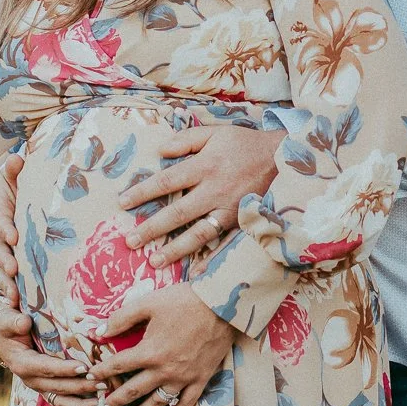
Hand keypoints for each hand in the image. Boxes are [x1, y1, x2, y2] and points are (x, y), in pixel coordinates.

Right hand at [0, 152, 25, 294]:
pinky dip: (10, 289)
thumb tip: (17, 158)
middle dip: (4, 260)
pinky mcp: (9, 260)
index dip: (4, 227)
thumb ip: (15, 169)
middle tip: (15, 270)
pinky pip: (5, 276)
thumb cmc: (21, 182)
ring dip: (5, 281)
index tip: (14, 237)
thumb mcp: (17, 174)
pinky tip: (19, 304)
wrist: (21, 194)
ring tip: (15, 296)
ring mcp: (0, 247)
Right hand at [0, 322, 100, 405]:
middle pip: (59, 386)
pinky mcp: (45, 388)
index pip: (47, 368)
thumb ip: (15, 322)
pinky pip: (62, 401)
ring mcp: (39, 386)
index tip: (84, 367)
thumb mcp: (6, 321)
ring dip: (82, 402)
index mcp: (22, 364)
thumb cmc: (6, 326)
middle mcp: (31, 379)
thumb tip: (24, 322)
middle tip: (104, 382)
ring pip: (62, 399)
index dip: (65, 369)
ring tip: (103, 401)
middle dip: (81, 386)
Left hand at [88, 285, 234, 405]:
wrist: (222, 305)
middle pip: (134, 390)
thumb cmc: (184, 300)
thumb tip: (98, 331)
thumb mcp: (149, 303)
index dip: (102, 372)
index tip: (91, 377)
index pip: (118, 366)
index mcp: (149, 351)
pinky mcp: (201, 379)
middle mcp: (164, 370)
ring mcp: (183, 378)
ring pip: (158, 401)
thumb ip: (121, 318)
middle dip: (116, 399)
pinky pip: (187, 403)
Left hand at [120, 125, 280, 266]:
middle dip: (151, 228)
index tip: (122, 203)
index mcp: (205, 166)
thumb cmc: (245, 144)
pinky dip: (210, 260)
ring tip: (154, 261)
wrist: (284, 159)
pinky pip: (223, 244)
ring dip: (174, 250)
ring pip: (197, 234)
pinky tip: (195, 273)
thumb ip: (187, 140)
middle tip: (130, 241)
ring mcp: (229, 210)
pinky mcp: (241, 222)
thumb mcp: (216, 132)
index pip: (166, 182)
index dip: (143, 193)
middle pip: (177, 213)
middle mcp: (214, 191)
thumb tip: (160, 151)